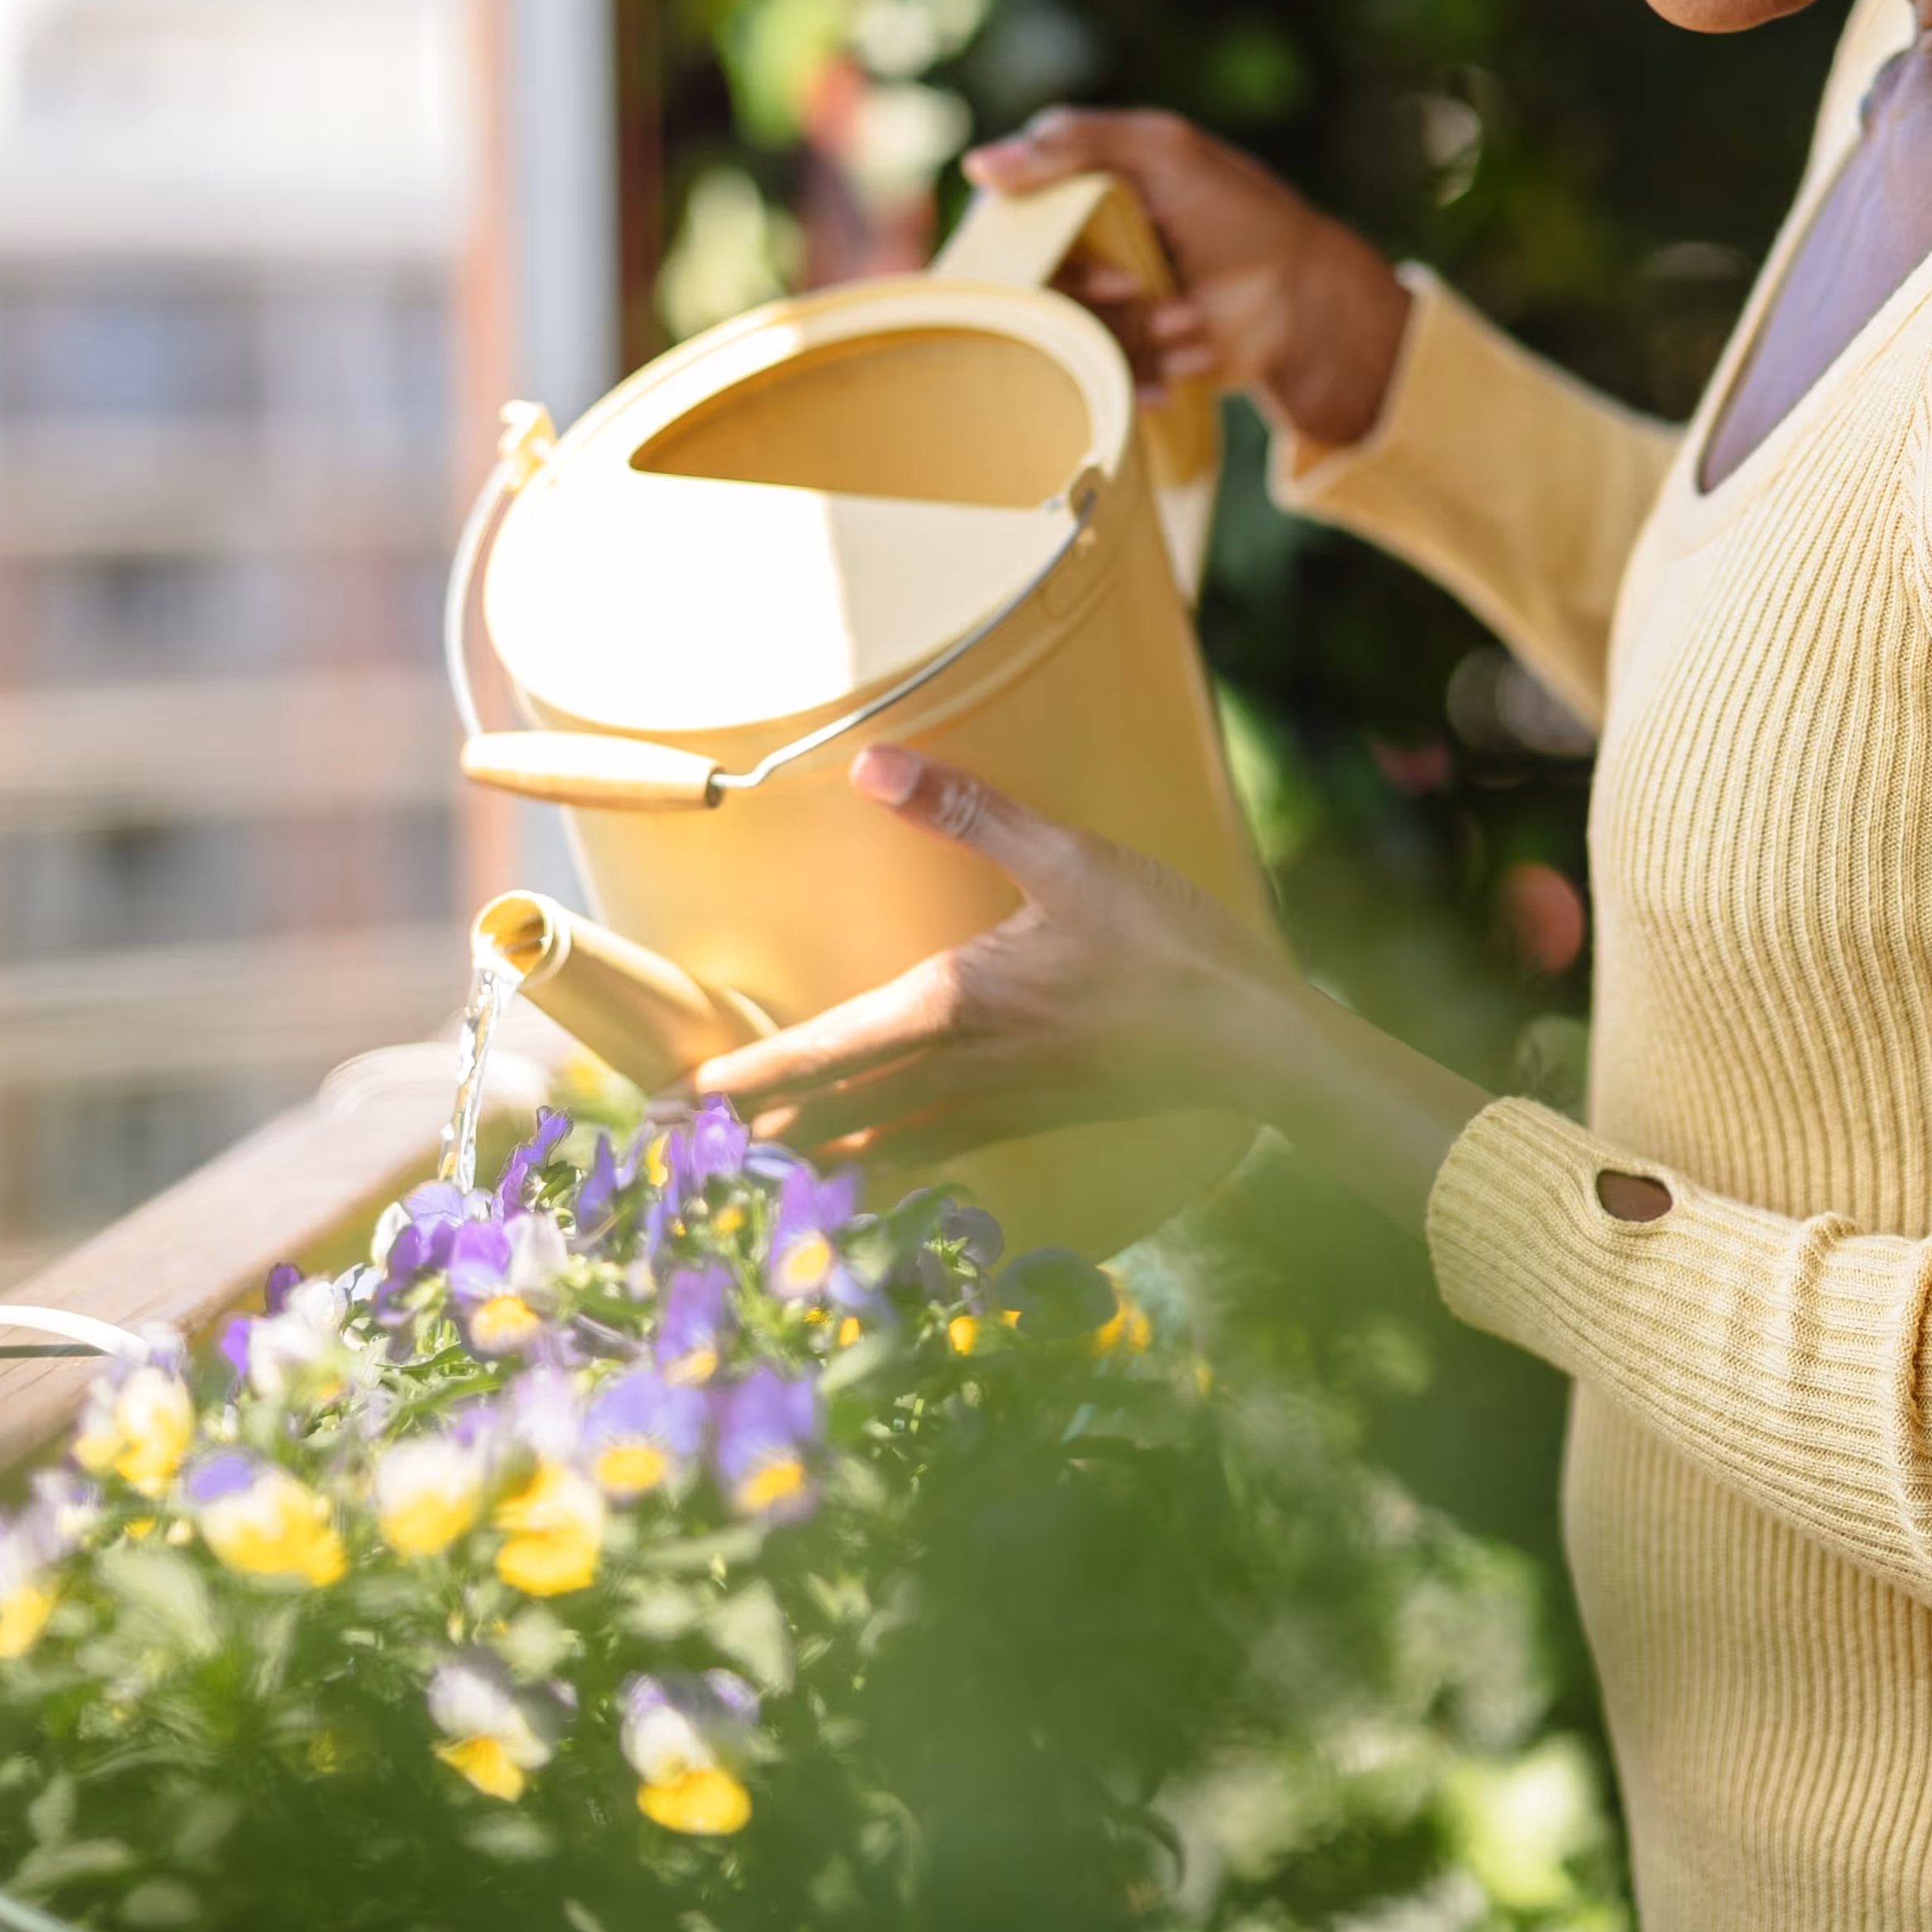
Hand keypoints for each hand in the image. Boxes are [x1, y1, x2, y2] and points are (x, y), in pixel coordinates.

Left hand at [688, 747, 1493, 1226]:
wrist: (1253, 1044)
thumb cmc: (1166, 948)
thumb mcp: (1069, 859)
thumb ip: (969, 809)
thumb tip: (873, 760)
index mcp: (954, 1008)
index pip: (829, 1050)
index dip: (755, 1074)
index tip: (687, 1096)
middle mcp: (963, 1070)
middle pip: (834, 1116)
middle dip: (754, 1132)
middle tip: (678, 1148)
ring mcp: (1001, 1106)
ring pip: (878, 1147)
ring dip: (808, 1157)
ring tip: (749, 1169)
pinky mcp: (1036, 1118)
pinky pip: (933, 1152)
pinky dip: (882, 1167)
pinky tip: (869, 1171)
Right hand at [964, 108, 1411, 451]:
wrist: (1305, 295)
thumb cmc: (1240, 210)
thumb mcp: (1163, 151)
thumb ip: (1076, 143)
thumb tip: (976, 165)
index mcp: (1066, 195)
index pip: (1003, 231)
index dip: (1043, 261)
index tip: (1113, 275)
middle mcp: (1069, 252)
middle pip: (1027, 297)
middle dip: (1097, 303)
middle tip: (1144, 291)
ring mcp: (1093, 309)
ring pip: (1062, 345)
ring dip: (1133, 335)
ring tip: (1188, 316)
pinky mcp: (1119, 358)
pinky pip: (1095, 382)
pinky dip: (1143, 374)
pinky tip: (1188, 355)